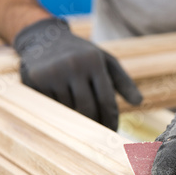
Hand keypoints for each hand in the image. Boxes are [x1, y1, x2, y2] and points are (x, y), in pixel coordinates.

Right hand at [14, 17, 141, 130]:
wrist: (44, 38)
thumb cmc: (82, 55)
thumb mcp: (105, 61)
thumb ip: (124, 82)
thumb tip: (139, 102)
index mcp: (94, 61)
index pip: (106, 101)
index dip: (111, 121)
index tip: (113, 134)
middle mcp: (74, 65)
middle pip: (87, 110)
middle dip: (94, 126)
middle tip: (98, 136)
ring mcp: (53, 73)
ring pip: (69, 111)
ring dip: (76, 121)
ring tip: (81, 124)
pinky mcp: (36, 80)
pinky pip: (52, 108)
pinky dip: (59, 113)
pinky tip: (62, 111)